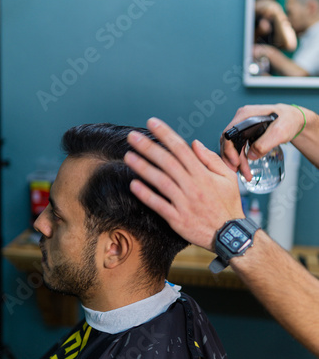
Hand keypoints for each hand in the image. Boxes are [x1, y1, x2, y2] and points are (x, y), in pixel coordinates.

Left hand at [124, 118, 243, 250]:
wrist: (229, 234)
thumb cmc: (228, 204)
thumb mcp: (228, 178)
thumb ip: (211, 159)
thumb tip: (194, 143)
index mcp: (203, 174)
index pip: (181, 149)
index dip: (165, 134)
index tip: (152, 123)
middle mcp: (192, 186)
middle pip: (167, 162)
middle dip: (148, 147)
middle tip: (132, 136)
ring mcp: (184, 203)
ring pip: (160, 181)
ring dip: (143, 168)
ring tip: (128, 156)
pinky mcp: (177, 219)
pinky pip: (159, 205)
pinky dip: (146, 195)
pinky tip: (134, 185)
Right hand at [220, 104, 303, 180]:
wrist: (294, 120)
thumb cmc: (289, 121)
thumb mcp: (280, 132)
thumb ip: (265, 143)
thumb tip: (251, 155)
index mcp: (246, 115)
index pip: (229, 134)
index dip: (229, 149)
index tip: (235, 162)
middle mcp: (241, 119)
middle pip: (229, 141)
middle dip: (232, 158)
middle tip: (238, 172)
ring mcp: (243, 126)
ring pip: (233, 146)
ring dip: (236, 161)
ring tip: (244, 173)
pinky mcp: (246, 133)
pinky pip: (239, 147)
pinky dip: (240, 158)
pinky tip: (244, 166)